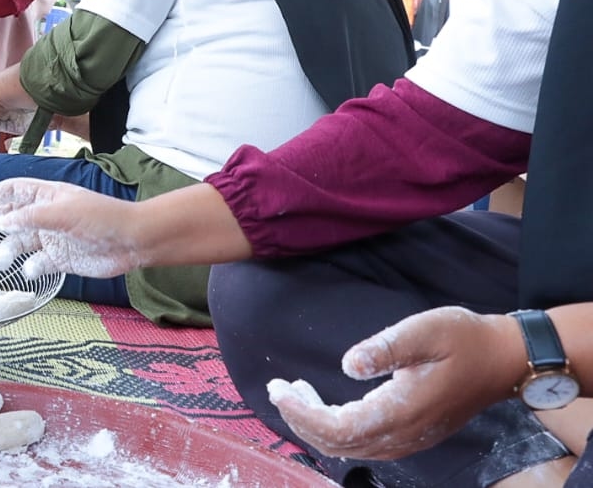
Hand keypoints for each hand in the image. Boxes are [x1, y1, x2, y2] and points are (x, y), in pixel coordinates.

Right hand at [0, 179, 143, 279]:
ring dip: (9, 250)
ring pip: (21, 242)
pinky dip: (31, 269)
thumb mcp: (63, 212)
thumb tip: (2, 221)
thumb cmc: (102, 217)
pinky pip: (38, 264)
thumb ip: (31, 217)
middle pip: (12, 217)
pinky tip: (31, 271)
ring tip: (2, 260)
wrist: (131, 242)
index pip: (14, 191)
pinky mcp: (61, 259)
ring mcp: (53, 238)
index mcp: (48, 196)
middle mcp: (47, 215)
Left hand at [267, 307, 519, 459]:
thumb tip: (348, 365)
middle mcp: (403, 435)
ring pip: (349, 447)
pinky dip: (335, 428)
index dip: (304, 414)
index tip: (279, 389)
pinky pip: (364, 444)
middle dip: (301, 418)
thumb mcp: (423, 331)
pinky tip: (323, 403)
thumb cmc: (463, 340)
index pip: (340, 428)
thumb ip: (385, 349)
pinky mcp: (410, 435)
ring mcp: (408, 439)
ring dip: (316, 424)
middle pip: (339, 443)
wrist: (502, 359)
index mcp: (402, 411)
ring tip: (293, 392)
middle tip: (277, 387)